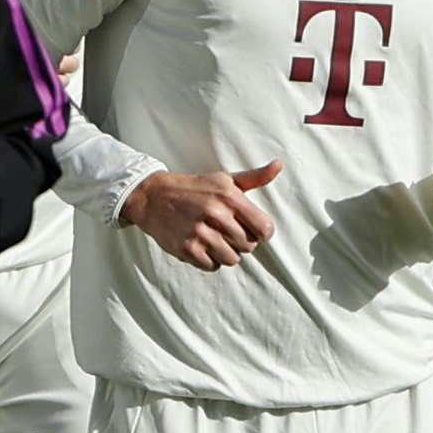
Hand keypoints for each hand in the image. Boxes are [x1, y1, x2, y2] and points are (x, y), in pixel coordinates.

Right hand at [121, 161, 281, 268]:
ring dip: (226, 253)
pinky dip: (209, 260)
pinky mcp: (187, 249)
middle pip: (249, 246)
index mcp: (229, 196)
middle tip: (227, 232)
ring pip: (232, 259)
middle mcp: (216, 214)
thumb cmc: (195, 188)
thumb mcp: (224, 179)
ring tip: (214, 239)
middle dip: (242, 242)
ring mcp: (200, 233)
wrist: (154, 198)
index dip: (262, 232)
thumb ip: (254, 177)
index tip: (253, 229)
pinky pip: (213, 266)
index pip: (264, 228)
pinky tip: (201, 245)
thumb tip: (279, 165)